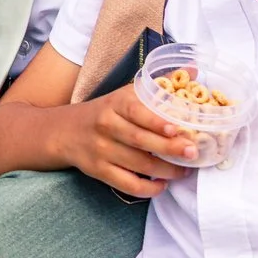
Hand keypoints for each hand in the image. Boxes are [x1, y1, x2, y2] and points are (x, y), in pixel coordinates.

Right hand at [52, 89, 195, 198]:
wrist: (63, 131)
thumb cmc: (105, 111)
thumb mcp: (125, 94)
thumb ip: (159, 83)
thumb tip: (193, 68)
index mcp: (114, 104)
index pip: (135, 111)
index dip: (155, 121)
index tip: (175, 129)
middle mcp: (105, 126)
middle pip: (140, 140)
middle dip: (169, 149)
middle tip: (192, 153)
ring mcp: (101, 150)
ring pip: (138, 165)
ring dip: (166, 171)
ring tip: (185, 171)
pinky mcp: (98, 170)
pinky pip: (127, 184)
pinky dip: (148, 188)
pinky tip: (162, 185)